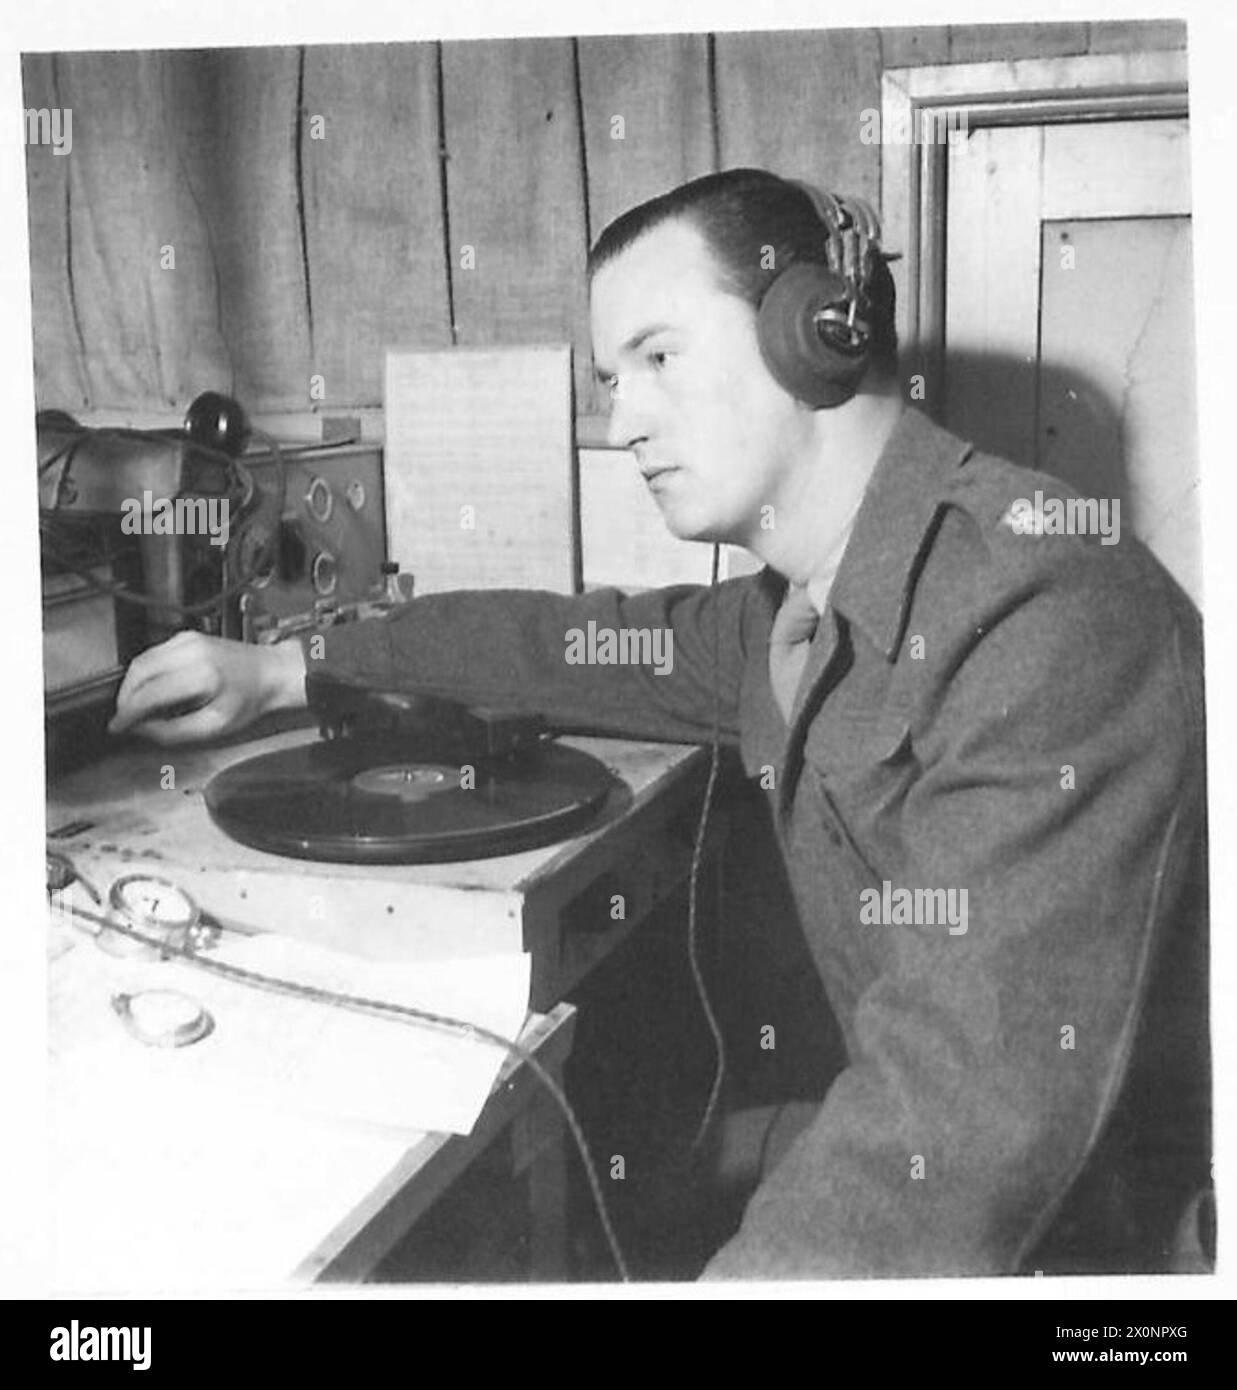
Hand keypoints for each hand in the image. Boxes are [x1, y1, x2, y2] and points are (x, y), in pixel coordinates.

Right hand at [108, 631, 307, 744]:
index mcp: (201, 675)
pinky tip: (149, 690)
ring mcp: (187, 639)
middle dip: (125, 698)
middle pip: (138, 673)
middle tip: (123, 719)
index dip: (127, 713)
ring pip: (141, 661)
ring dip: (132, 685)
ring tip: (135, 708)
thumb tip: (142, 730)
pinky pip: (153, 654)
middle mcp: (191, 651)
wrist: (271, 672)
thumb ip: (175, 731)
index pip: (149, 693)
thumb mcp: (216, 726)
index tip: (117, 727)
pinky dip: (144, 673)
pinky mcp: (186, 636)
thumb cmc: (249, 700)